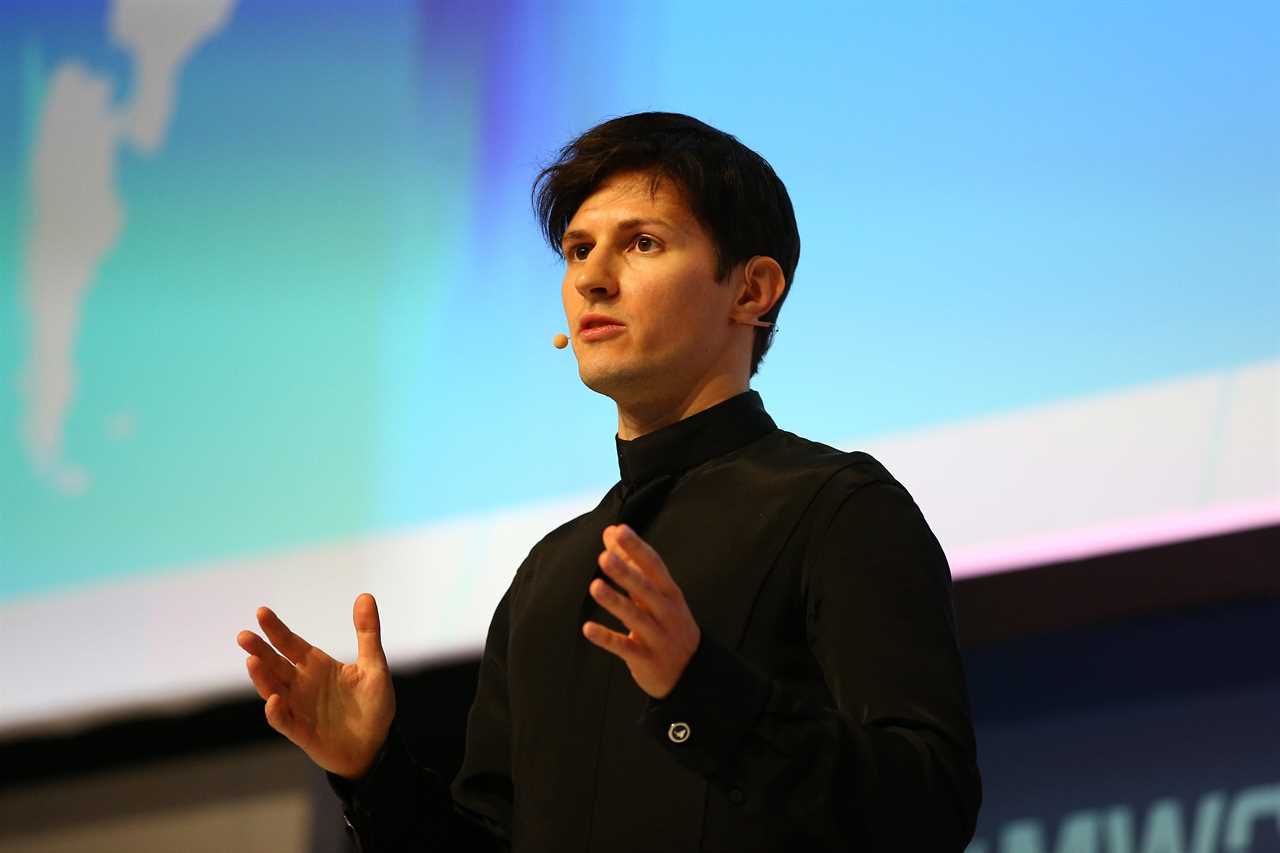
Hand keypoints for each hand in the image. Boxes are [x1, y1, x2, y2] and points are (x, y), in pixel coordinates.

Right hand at [235, 593, 394, 779]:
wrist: (377, 745)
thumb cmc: (373, 705)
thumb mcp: (374, 665)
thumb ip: (368, 633)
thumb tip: (365, 595)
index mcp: (316, 666)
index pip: (290, 644)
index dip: (276, 629)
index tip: (261, 612)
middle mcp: (302, 685)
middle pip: (275, 664)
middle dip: (259, 650)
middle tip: (244, 636)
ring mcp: (299, 708)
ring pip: (273, 690)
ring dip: (262, 678)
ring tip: (252, 661)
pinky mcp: (302, 732)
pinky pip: (284, 721)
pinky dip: (277, 712)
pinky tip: (274, 699)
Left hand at [583, 524, 700, 698]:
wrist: (692, 672)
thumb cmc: (668, 623)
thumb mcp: (657, 594)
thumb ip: (633, 565)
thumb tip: (611, 531)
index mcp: (670, 593)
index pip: (654, 566)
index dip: (637, 548)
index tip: (619, 530)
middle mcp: (666, 612)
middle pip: (645, 589)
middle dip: (626, 573)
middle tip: (604, 557)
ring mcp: (657, 637)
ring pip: (635, 617)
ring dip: (615, 602)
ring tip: (594, 586)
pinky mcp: (646, 659)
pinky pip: (624, 647)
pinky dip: (606, 638)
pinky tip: (587, 628)